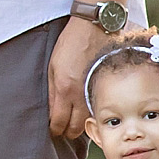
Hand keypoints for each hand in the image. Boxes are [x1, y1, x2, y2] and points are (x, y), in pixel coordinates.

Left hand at [48, 15, 103, 140]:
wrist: (94, 27)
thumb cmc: (70, 44)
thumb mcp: (52, 66)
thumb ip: (52, 92)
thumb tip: (51, 113)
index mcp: (65, 89)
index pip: (59, 123)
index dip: (55, 130)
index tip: (53, 130)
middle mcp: (82, 94)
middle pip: (76, 128)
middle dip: (68, 132)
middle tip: (64, 129)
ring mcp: (97, 92)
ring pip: (90, 122)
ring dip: (82, 125)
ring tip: (76, 122)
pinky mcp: (107, 87)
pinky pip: (100, 108)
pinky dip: (94, 114)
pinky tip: (89, 111)